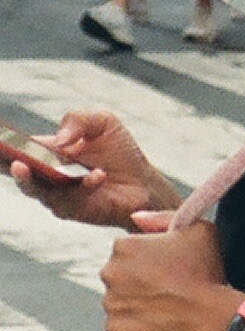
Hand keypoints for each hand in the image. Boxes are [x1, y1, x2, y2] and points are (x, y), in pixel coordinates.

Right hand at [11, 110, 170, 229]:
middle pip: (16, 170)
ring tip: (23, 166)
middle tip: (3, 156)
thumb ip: (78, 120)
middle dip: (5, 163)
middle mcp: (44, 174)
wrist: (144, 182)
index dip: (2, 145)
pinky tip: (97, 175)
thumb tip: (58, 140)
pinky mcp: (73, 210)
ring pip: (34, 189)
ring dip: (28, 179)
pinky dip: (83, 186)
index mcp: (46, 151)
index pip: (15, 147)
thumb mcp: (103, 123)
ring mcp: (55, 194)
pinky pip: (71, 199)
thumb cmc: (120, 152)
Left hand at [99, 221, 232, 330]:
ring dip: (136, 302)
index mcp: (124, 246)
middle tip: (168, 287)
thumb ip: (162, 217)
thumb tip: (136, 217)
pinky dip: (135, 326)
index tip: (170, 266)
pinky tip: (158, 322)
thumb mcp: (197, 230)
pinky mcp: (114, 329)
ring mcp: (110, 303)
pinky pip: (121, 326)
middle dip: (138, 280)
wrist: (209, 317)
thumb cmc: (206, 272)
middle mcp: (109, 272)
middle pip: (120, 275)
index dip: (150, 258)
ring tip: (166, 306)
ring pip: (119, 301)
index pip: (128, 249)